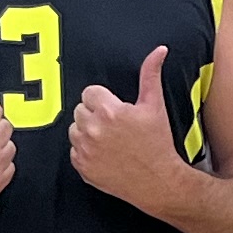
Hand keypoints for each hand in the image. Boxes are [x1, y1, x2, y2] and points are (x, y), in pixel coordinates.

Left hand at [69, 44, 188, 217]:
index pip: (90, 93)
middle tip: (115, 126)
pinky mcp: (82, 166)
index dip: (104, 100)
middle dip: (95, 115)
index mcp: (109, 111)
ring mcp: (85, 150)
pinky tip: (104, 154)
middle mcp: (93, 129)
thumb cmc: (158, 144)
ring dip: (88, 132)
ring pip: (75, 129)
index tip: (116, 110)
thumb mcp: (155, 106)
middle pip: (80, 109)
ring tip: (109, 140)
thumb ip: (151, 74)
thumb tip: (159, 51)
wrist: (158, 181)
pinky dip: (85, 151)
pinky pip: (73, 150)